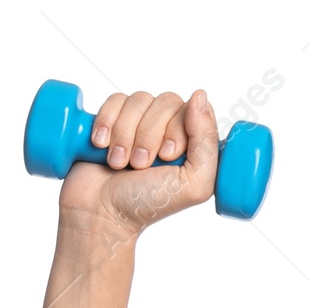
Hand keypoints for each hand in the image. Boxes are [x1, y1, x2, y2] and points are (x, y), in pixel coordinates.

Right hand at [57, 88, 218, 237]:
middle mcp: (168, 129)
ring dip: (126, 134)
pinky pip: (114, 100)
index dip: (177, 129)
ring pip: (139, 100)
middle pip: (166, 101)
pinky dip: (107, 122)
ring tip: (119, 163)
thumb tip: (200, 96)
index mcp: (193, 144)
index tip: (167, 156)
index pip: (193, 110)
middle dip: (149, 135)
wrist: (101, 212)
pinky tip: (101, 146)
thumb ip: (207, 144)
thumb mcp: (193, 184)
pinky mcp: (112, 119)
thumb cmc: (149, 203)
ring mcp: (140, 122)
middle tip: (140, 165)